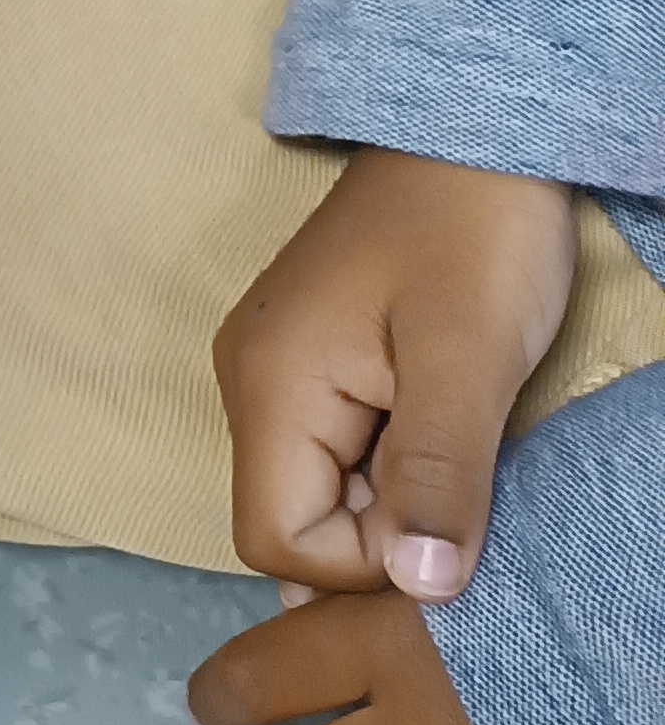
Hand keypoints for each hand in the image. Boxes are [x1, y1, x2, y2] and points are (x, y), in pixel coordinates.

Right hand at [216, 149, 573, 600]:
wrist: (475, 133)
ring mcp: (276, 370)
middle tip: (466, 476)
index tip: (447, 515)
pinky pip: (336, 453)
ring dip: (394, 495)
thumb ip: (438, 478)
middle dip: (383, 530)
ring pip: (320, 491)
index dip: (367, 561)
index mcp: (268, 385)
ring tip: (458, 437)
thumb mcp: (470, 358)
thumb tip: (420, 591)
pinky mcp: (311, 362)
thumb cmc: (473, 233)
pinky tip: (440, 423)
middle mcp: (249, 383)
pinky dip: (392, 465)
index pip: (278, 541)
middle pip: (294, 521)